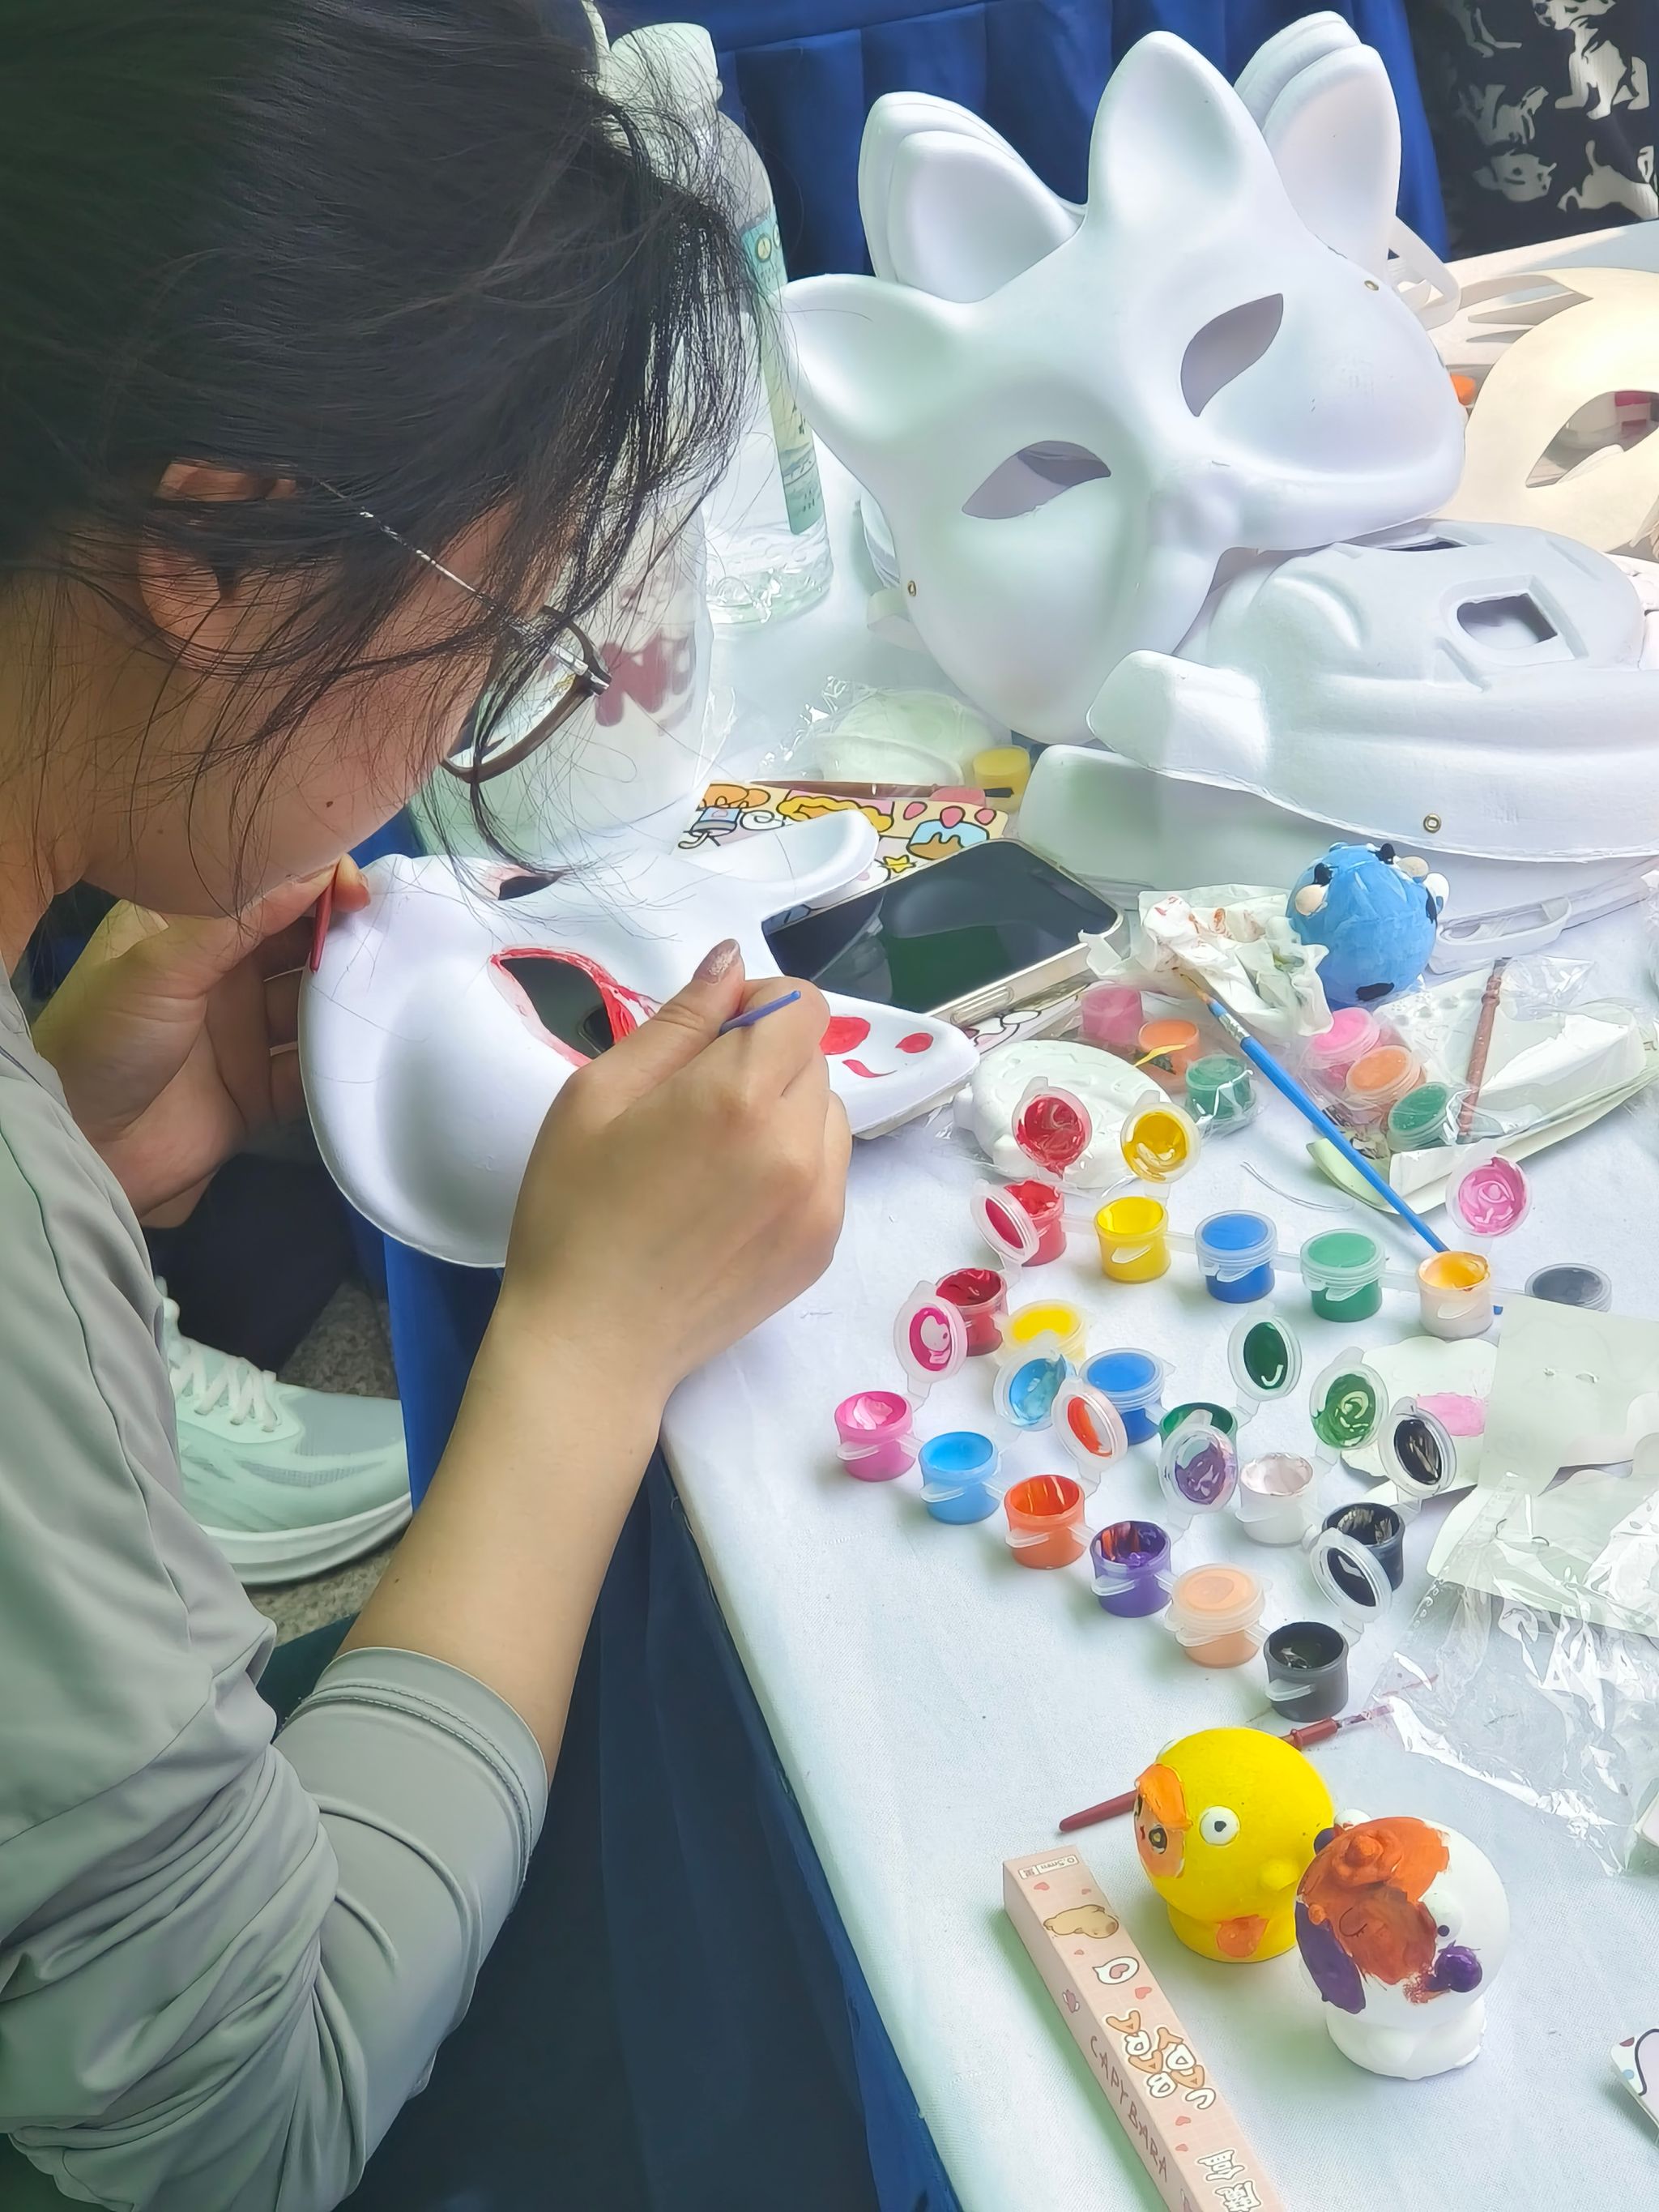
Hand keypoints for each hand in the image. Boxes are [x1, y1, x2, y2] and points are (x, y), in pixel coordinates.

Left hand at [31, 859, 369, 1218]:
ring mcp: (245, 1033)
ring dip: (350, 998)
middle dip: (344, 938)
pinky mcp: (262, 1089)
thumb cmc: (106, 1042)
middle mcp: (222, 974)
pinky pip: (315, 1067)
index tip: (356, 894)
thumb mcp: (161, 966)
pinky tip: (374, 1047)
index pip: (263, 889)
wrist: (83, 1149)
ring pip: (314, 1005)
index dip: (313, 882)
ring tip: (393, 992)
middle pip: (299, 944)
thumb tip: (316, 866)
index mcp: (188, 929)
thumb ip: (239, 919)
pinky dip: (342, 1060)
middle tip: (392, 938)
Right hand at [500, 942, 849, 1401]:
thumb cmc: (573, 1212)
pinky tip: (732, 1200)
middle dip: (765, 1060)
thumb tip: (730, 963)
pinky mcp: (823, 1246)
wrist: (592, 1344)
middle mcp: (799, 1143)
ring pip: (827, 1114)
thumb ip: (678, 1022)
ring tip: (716, 1156)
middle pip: (814, 1057)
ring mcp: (822, 1201)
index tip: (708, 1040)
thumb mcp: (598, 1095)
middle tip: (694, 1106)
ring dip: (786, 1112)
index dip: (756, 1006)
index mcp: (740, 1095)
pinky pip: (828, 1170)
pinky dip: (794, 1166)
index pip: (802, 1004)